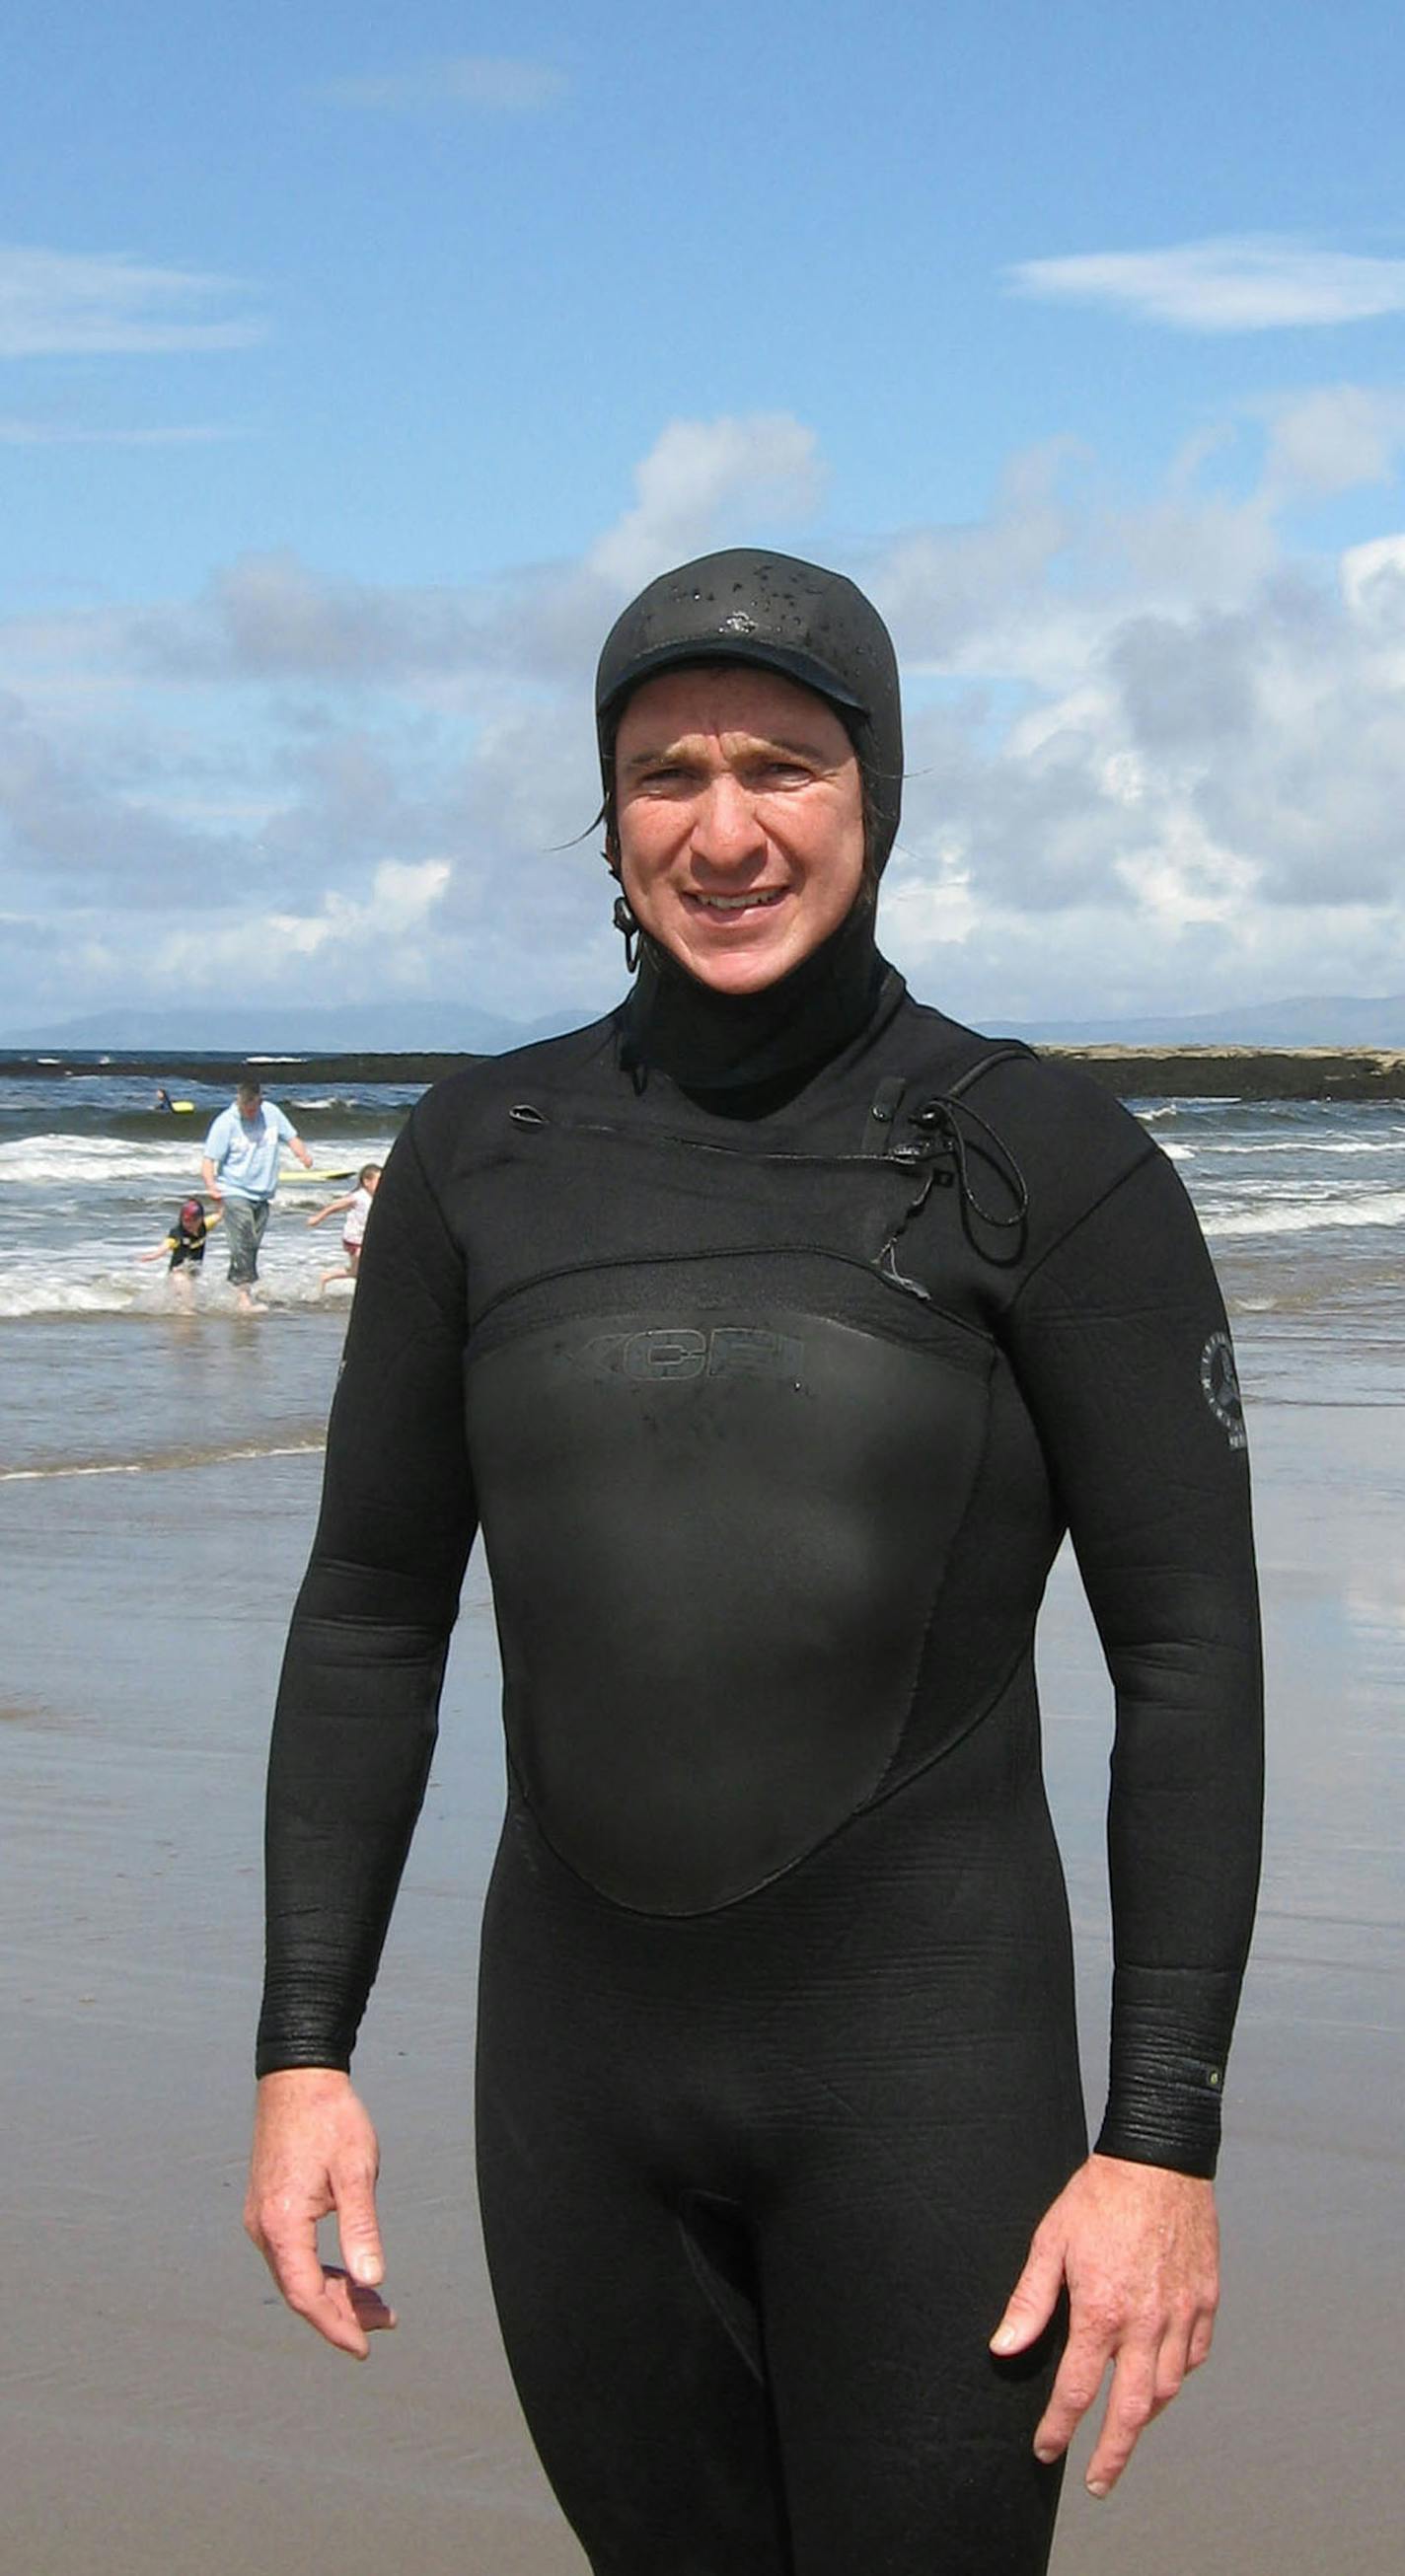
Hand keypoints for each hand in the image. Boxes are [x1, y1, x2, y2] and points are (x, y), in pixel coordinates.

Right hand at [244, 2068, 395, 2358]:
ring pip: (297, 2275)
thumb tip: (372, 2281)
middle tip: (385, 2323)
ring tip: (377, 2306)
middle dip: (341, 2313)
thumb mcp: (356, 2171)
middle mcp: (263, 2227)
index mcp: (282, 2222)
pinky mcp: (268, 2209)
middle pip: (300, 2290)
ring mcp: (262, 2218)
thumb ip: (362, 2227)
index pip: (305, 2294)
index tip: (362, 2348)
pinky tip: (352, 2276)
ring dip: (335, 2293)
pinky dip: (322, 2271)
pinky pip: (293, 2256)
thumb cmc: (330, 2118)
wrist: (298, 2076)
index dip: (334, 2325)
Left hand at [990, 2153, 1217, 2497]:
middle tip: (1098, 2483)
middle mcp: (1147, 2323)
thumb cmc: (1101, 2195)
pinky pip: (1193, 2356)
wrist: (1160, 2157)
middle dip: (1112, 2454)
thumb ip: (1030, 2301)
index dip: (1059, 2426)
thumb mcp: (1051, 2240)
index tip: (1046, 2449)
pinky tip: (1162, 2378)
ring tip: (1125, 2430)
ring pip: (1167, 2390)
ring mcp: (1182, 2314)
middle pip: (1131, 2411)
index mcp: (1103, 2311)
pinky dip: (1177, 2376)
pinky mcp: (1206, 2300)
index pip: (1078, 2390)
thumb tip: (1004, 2347)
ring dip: (1143, 2417)